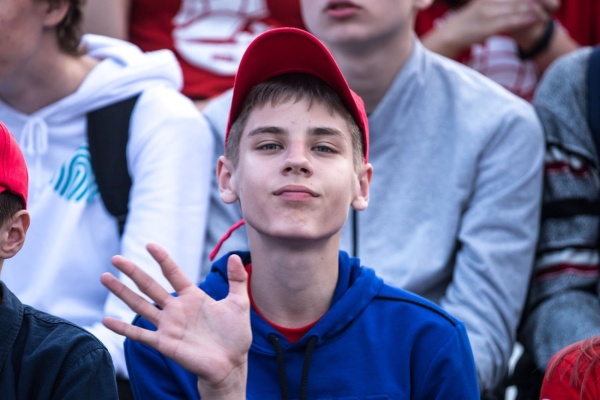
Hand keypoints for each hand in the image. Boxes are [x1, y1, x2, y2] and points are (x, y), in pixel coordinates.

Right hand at [101, 243, 250, 395]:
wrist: (231, 364)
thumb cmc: (235, 335)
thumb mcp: (239, 303)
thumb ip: (237, 280)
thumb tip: (234, 256)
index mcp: (193, 297)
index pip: (173, 273)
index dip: (162, 259)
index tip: (150, 244)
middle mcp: (176, 309)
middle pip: (150, 285)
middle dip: (132, 271)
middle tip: (115, 258)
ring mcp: (168, 325)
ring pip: (139, 305)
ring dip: (122, 292)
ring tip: (104, 278)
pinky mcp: (164, 343)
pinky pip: (139, 334)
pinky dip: (122, 328)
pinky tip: (105, 320)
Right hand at [445, 0, 547, 45]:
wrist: (447, 37)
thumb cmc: (465, 27)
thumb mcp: (481, 11)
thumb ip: (498, 8)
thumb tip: (517, 10)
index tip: (547, 2)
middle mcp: (489, 0)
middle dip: (540, 0)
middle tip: (555, 5)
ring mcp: (488, 11)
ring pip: (518, 6)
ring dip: (536, 9)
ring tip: (550, 11)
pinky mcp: (487, 24)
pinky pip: (510, 20)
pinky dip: (525, 18)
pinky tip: (537, 18)